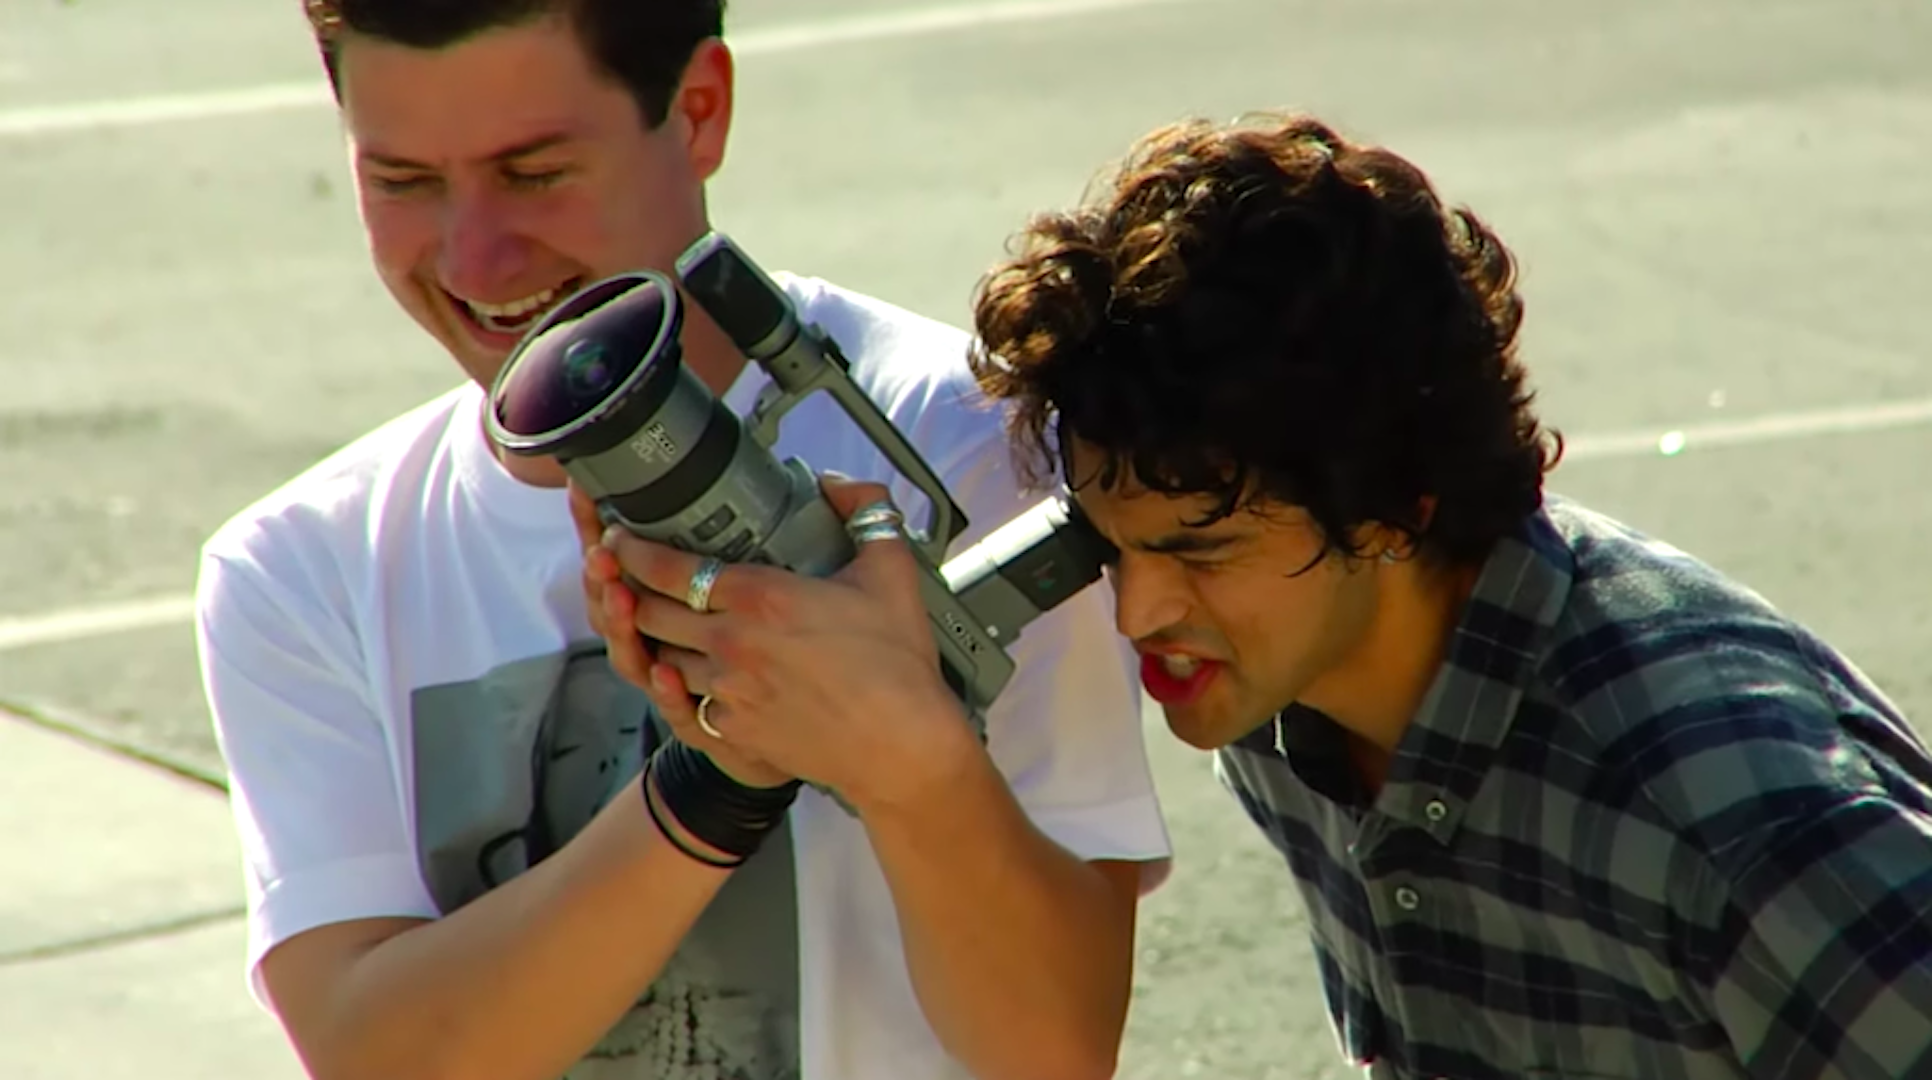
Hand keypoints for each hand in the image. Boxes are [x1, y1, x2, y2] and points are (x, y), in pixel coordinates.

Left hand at [593, 475, 976, 811]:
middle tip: (626, 575)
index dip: (633, 550)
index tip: (621, 539)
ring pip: (660, 658)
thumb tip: (838, 484)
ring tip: (658, 622)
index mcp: (760, 597)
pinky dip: (680, 685)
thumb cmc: (896, 665)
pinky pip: (686, 701)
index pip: (667, 568)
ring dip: (654, 639)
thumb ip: (865, 512)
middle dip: (629, 590)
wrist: (900, 746)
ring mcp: (727, 690)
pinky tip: (691, 673)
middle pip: (648, 612)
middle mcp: (731, 642)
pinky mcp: (733, 729)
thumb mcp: (892, 571)